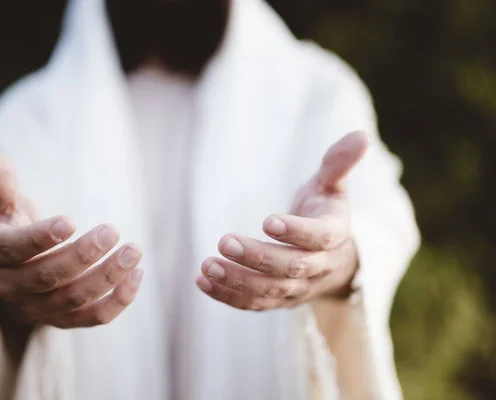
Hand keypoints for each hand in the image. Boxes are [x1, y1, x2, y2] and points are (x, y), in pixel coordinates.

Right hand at [0, 147, 143, 329]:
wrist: (16, 275)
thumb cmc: (15, 229)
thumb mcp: (6, 205)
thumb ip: (2, 181)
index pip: (13, 249)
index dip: (40, 237)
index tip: (70, 220)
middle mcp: (10, 287)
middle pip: (47, 277)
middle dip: (82, 255)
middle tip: (112, 230)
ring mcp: (37, 309)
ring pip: (74, 299)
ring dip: (107, 277)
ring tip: (134, 251)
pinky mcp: (64, 321)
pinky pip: (93, 318)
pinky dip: (118, 301)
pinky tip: (138, 274)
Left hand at [196, 131, 368, 310]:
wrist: (333, 259)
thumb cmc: (325, 214)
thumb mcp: (333, 187)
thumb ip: (339, 163)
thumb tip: (362, 135)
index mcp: (335, 236)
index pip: (319, 238)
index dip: (296, 232)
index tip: (267, 221)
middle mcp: (318, 268)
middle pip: (290, 268)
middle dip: (257, 257)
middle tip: (224, 241)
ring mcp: (298, 290)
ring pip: (270, 291)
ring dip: (237, 281)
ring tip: (207, 267)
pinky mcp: (279, 301)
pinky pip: (255, 304)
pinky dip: (228, 296)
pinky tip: (202, 282)